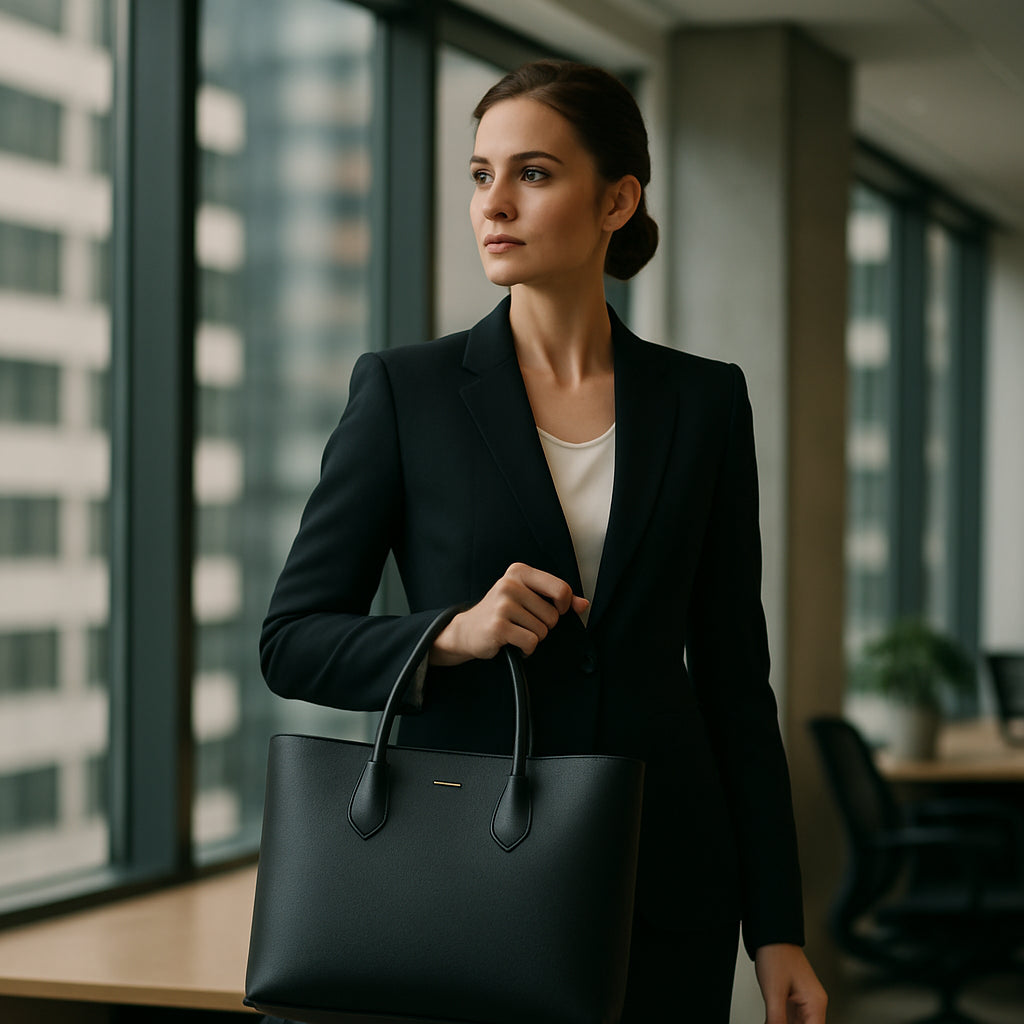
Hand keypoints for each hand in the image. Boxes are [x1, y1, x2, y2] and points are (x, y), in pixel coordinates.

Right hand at [429, 562, 587, 665]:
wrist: (468, 630)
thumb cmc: (503, 612)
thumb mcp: (529, 598)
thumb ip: (557, 598)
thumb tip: (584, 604)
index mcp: (519, 571)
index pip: (561, 588)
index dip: (565, 606)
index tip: (556, 611)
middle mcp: (509, 584)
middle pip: (553, 615)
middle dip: (544, 626)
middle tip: (524, 624)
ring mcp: (503, 605)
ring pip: (543, 630)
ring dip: (533, 637)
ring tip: (516, 632)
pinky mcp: (498, 626)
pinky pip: (531, 642)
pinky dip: (527, 649)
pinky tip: (513, 643)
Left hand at [754, 944, 826, 1023]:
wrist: (771, 935)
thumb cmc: (776, 955)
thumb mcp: (774, 992)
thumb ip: (776, 1019)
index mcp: (816, 1003)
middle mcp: (814, 1003)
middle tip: (776, 1023)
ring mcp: (804, 1001)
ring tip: (774, 1021)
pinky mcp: (794, 998)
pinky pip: (792, 1019)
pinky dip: (784, 1022)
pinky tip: (774, 1021)